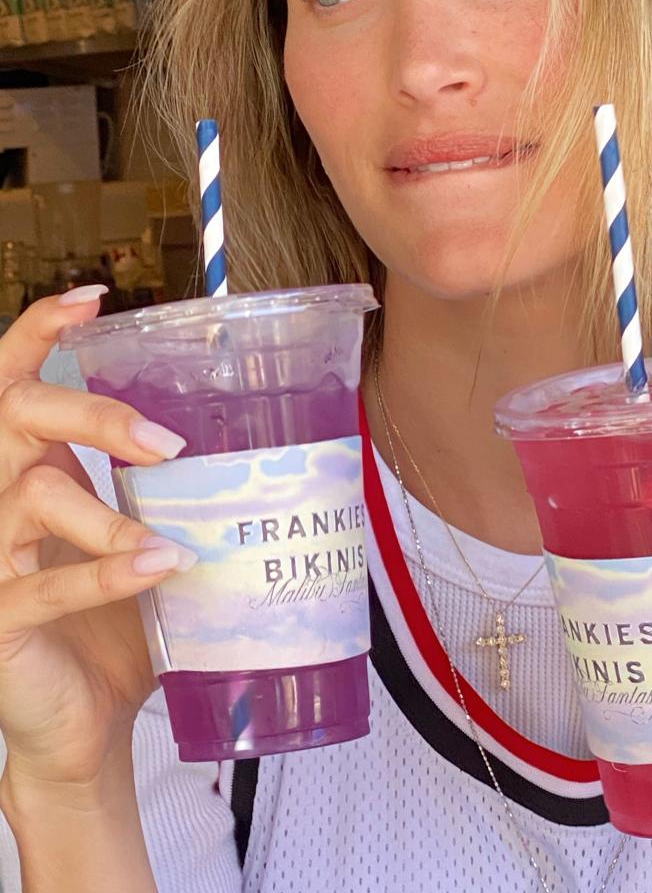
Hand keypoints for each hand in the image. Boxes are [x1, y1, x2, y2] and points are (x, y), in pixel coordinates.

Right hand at [0, 290, 194, 789]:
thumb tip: (255, 440)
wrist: (86, 724)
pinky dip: (105, 573)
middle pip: (14, 415)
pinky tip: (157, 567)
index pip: (13, 380)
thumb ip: (162, 490)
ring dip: (108, 515)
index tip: (92, 300)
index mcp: (29, 467)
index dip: (38, 332)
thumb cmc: (115, 623)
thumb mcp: (139, 537)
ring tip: (175, 541)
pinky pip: (41, 586)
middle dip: (91, 413)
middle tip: (162, 441)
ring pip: (30, 495)